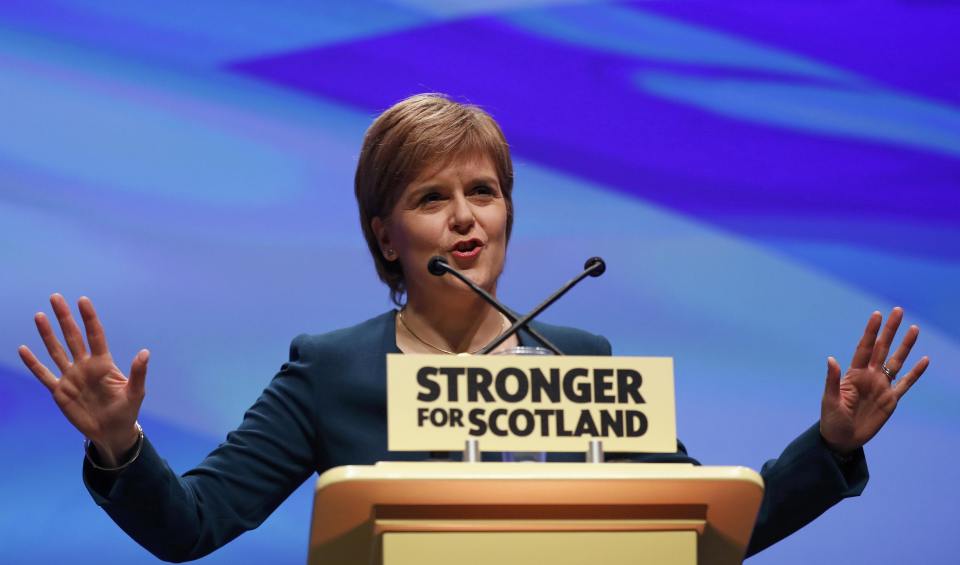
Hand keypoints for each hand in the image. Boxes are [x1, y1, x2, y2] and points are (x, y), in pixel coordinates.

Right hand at [18, 294, 148, 465]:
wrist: (112, 432)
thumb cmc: (126, 411)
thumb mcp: (135, 393)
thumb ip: (138, 373)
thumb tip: (145, 352)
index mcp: (103, 364)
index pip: (95, 335)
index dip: (89, 318)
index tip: (82, 300)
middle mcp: (85, 366)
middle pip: (73, 337)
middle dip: (64, 318)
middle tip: (56, 297)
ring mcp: (71, 377)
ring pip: (56, 351)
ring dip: (47, 334)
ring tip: (39, 316)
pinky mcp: (60, 392)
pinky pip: (44, 375)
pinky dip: (33, 363)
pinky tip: (24, 349)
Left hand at [820, 307, 928, 454]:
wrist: (842, 439)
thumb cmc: (831, 419)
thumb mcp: (830, 400)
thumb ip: (832, 380)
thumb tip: (831, 359)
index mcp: (854, 374)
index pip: (865, 347)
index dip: (871, 331)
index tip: (877, 314)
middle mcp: (869, 376)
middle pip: (882, 348)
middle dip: (890, 330)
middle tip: (898, 310)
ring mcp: (881, 387)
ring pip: (897, 362)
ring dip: (905, 346)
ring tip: (914, 329)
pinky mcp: (891, 400)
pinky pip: (906, 383)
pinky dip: (916, 372)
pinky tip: (924, 360)